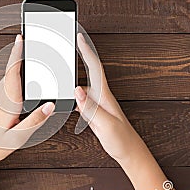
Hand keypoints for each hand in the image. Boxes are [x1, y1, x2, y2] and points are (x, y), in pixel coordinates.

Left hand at [0, 34, 54, 166]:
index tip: (20, 37)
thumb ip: (34, 121)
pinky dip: (14, 78)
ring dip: (19, 68)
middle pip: (12, 70)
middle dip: (23, 56)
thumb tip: (50, 105)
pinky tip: (22, 85)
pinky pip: (5, 83)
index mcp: (6, 102)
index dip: (17, 53)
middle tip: (36, 44)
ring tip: (32, 62)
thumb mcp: (17, 138)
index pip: (12, 71)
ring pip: (8, 77)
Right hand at [74, 33, 146, 164]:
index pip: (95, 68)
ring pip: (81, 86)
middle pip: (88, 71)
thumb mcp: (106, 124)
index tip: (79, 37)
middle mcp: (100, 96)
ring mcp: (97, 103)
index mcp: (104, 96)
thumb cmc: (122, 139)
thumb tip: (77, 90)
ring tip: (60, 74)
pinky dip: (71, 96)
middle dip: (79, 56)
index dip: (87, 51)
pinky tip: (65, 100)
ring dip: (71, 79)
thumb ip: (91, 108)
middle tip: (66, 46)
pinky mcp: (93, 112)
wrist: (129, 152)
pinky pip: (80, 99)